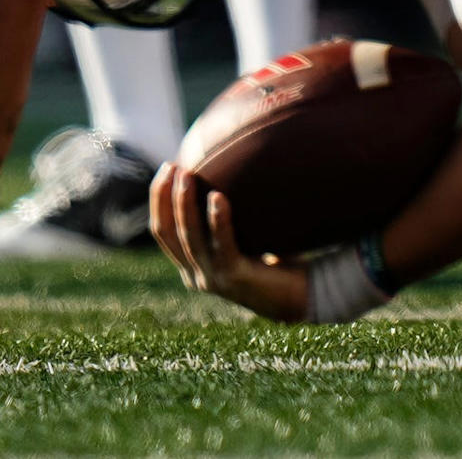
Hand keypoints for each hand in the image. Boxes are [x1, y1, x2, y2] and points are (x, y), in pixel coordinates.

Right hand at [149, 170, 318, 324]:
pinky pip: (222, 245)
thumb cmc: (275, 258)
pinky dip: (218, 220)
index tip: (167, 167)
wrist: (302, 294)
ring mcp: (213, 277)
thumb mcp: (244, 235)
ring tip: (188, 175)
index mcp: (192, 265)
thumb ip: (230, 216)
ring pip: (190, 238)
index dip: (159, 199)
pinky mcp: (234, 277)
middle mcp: (196, 274)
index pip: (162, 231)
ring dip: (185, 204)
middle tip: (171, 166)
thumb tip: (229, 166)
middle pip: (168, 233)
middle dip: (164, 198)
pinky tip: (218, 197)